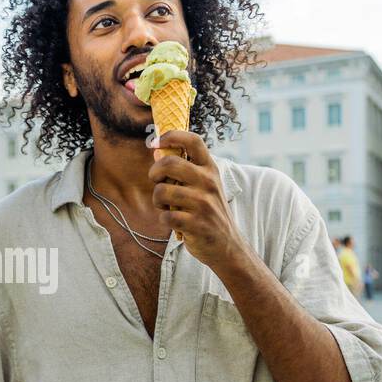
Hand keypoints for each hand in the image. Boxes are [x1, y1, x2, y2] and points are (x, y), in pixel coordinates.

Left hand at [147, 130, 244, 272]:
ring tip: (166, 206)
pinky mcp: (196, 224)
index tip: (156, 143)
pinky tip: (174, 222)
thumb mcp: (204, 186)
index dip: (171, 136)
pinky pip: (166, 216)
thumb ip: (184, 169)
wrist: (227, 245)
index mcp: (210, 169)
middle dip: (154, 173)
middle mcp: (208, 182)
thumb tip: (157, 151)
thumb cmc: (208, 212)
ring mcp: (203, 203)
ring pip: (162, 191)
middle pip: (170, 163)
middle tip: (157, 182)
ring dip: (157, 201)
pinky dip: (164, 220)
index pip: (193, 140)